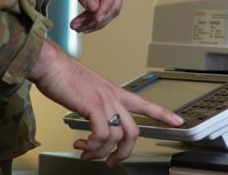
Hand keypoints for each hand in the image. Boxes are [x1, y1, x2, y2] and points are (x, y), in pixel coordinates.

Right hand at [28, 39, 182, 165]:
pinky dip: (92, 146)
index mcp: (113, 90)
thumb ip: (95, 104)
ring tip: (86, 152)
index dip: (162, 113)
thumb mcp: (86, 90)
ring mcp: (104, 99)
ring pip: (118, 136)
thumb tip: (94, 124)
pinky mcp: (92, 105)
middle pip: (134, 130)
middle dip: (125, 152)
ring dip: (101, 152)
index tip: (178, 121)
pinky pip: (102, 135)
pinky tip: (82, 145)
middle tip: (111, 162)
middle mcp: (112, 95)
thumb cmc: (62, 76)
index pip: (144, 102)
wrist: (49, 64)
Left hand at [49, 0, 122, 32]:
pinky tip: (84, 25)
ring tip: (78, 27)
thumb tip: (94, 8)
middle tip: (79, 27)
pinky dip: (96, 17)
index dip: (105, 4)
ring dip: (97, 20)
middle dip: (99, 15)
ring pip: (113, 5)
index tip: (95, 18)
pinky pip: (107, 6)